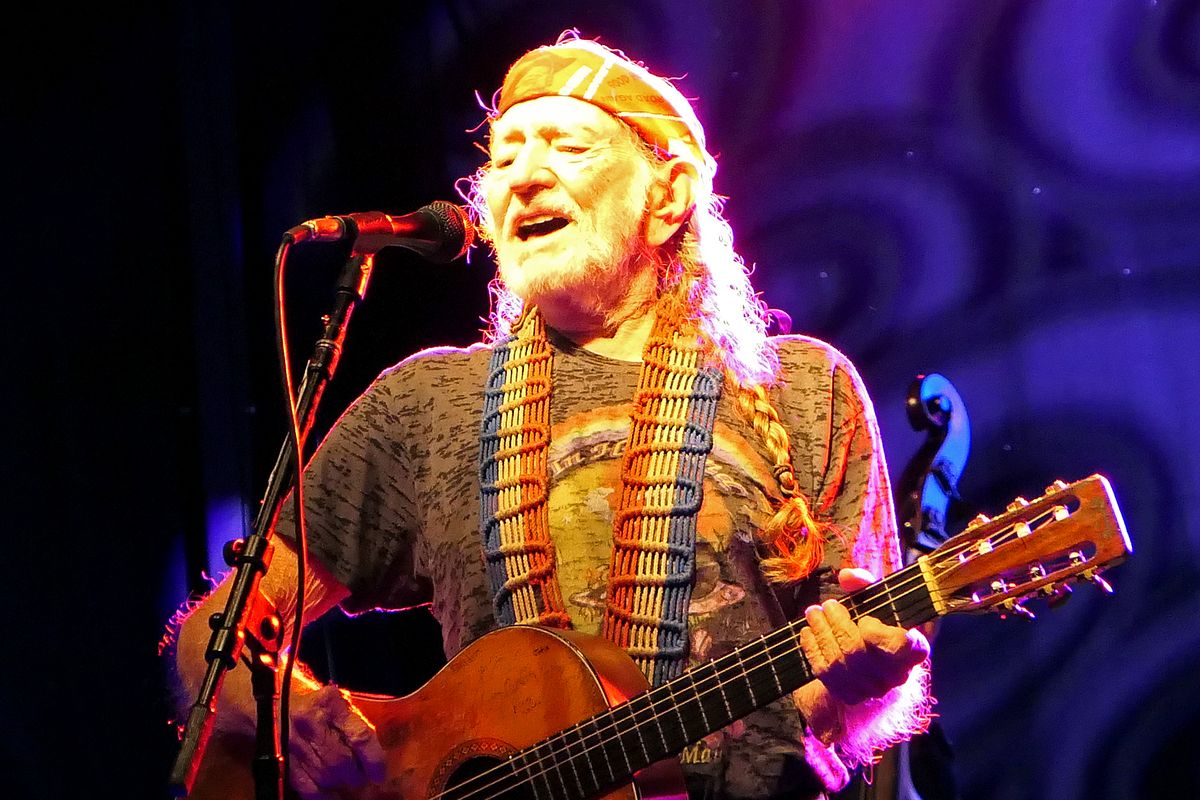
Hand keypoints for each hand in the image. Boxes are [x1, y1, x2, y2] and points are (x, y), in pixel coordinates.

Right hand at [287, 685, 386, 799]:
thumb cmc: (308, 701)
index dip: (374, 759)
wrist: (267, 703)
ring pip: (325, 776)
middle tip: (359, 777)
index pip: (360, 735)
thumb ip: (352, 721)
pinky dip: (321, 795)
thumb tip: (372, 752)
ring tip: (343, 780)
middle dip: (354, 774)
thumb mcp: (333, 700)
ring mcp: (292, 742)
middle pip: (341, 761)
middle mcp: (310, 722)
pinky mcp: (281, 760)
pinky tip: (329, 794)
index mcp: (330, 702)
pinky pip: (305, 787)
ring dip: (338, 784)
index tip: (379, 773)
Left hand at [799, 568, 929, 705]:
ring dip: (821, 632)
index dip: (878, 634)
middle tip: (827, 605)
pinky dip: (812, 648)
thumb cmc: (877, 626)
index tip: (865, 619)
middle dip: (837, 624)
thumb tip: (847, 576)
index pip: (901, 646)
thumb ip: (866, 585)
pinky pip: (825, 672)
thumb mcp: (878, 602)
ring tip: (813, 612)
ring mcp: (872, 689)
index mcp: (913, 649)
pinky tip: (808, 632)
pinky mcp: (850, 695)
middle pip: (858, 651)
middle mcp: (896, 674)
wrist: (868, 662)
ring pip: (839, 662)